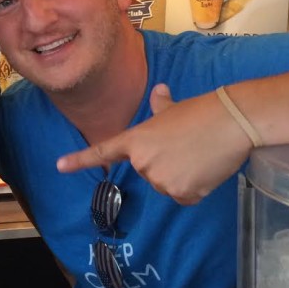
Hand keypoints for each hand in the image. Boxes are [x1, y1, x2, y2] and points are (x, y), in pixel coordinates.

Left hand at [56, 84, 252, 203]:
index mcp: (135, 140)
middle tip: (186, 147)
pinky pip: (184, 197)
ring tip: (197, 156)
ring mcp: (159, 179)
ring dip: (181, 177)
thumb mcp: (173, 107)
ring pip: (167, 186)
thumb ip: (159, 107)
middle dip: (165, 164)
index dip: (80, 161)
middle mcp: (141, 162)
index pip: (103, 151)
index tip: (59, 167)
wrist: (230, 122)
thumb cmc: (201, 111)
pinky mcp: (181, 192)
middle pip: (148, 172)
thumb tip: (158, 90)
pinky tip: (204, 170)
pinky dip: (195, 188)